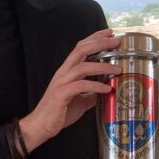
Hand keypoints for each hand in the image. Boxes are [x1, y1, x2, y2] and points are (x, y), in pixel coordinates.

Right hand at [20, 28, 120, 149]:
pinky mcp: (61, 94)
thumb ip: (92, 92)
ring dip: (102, 66)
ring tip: (118, 69)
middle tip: (117, 41)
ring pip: (82, 67)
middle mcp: (63, 72)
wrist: (41, 126)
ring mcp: (61, 82)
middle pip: (81, 50)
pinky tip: (107, 90)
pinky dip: (95, 86)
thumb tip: (108, 89)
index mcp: (67, 70)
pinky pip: (80, 86)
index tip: (110, 33)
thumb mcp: (81, 100)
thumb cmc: (60, 112)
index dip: (95, 38)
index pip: (80, 47)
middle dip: (99, 43)